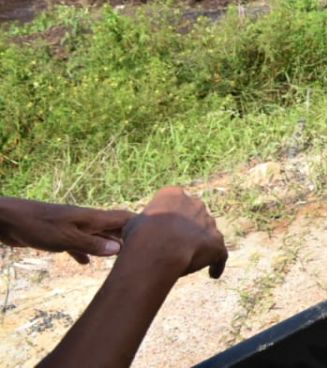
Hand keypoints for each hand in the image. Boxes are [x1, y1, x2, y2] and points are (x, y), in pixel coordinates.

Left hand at [0, 197, 131, 263]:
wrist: (9, 220)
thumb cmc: (38, 226)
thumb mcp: (67, 238)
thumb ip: (92, 244)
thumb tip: (120, 250)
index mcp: (91, 218)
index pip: (123, 218)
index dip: (139, 225)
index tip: (157, 235)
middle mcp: (86, 221)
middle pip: (112, 228)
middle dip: (126, 238)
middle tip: (141, 253)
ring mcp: (72, 227)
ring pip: (96, 237)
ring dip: (107, 246)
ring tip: (120, 260)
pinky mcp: (59, 235)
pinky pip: (78, 244)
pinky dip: (85, 252)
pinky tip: (86, 263)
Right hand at [121, 187, 227, 278]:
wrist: (158, 248)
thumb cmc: (140, 236)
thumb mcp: (133, 223)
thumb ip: (143, 223)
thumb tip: (140, 229)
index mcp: (174, 195)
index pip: (175, 201)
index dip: (171, 216)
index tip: (167, 228)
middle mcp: (195, 204)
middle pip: (195, 214)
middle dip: (189, 227)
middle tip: (180, 245)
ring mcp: (208, 222)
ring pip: (207, 232)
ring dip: (202, 244)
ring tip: (194, 260)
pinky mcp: (216, 241)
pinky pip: (220, 253)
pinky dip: (217, 263)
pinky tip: (213, 274)